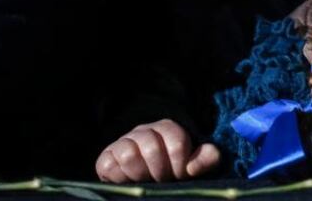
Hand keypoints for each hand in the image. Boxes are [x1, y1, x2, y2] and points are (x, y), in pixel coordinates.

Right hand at [96, 119, 219, 182]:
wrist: (144, 181)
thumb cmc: (172, 172)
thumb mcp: (192, 166)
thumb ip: (206, 159)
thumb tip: (205, 159)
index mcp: (166, 129)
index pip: (176, 142)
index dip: (180, 165)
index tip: (180, 176)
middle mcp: (143, 131)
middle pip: (152, 148)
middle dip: (160, 172)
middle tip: (162, 181)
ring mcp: (123, 142)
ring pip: (129, 155)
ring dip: (140, 174)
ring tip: (145, 181)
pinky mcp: (106, 158)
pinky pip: (109, 165)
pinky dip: (119, 177)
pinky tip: (128, 181)